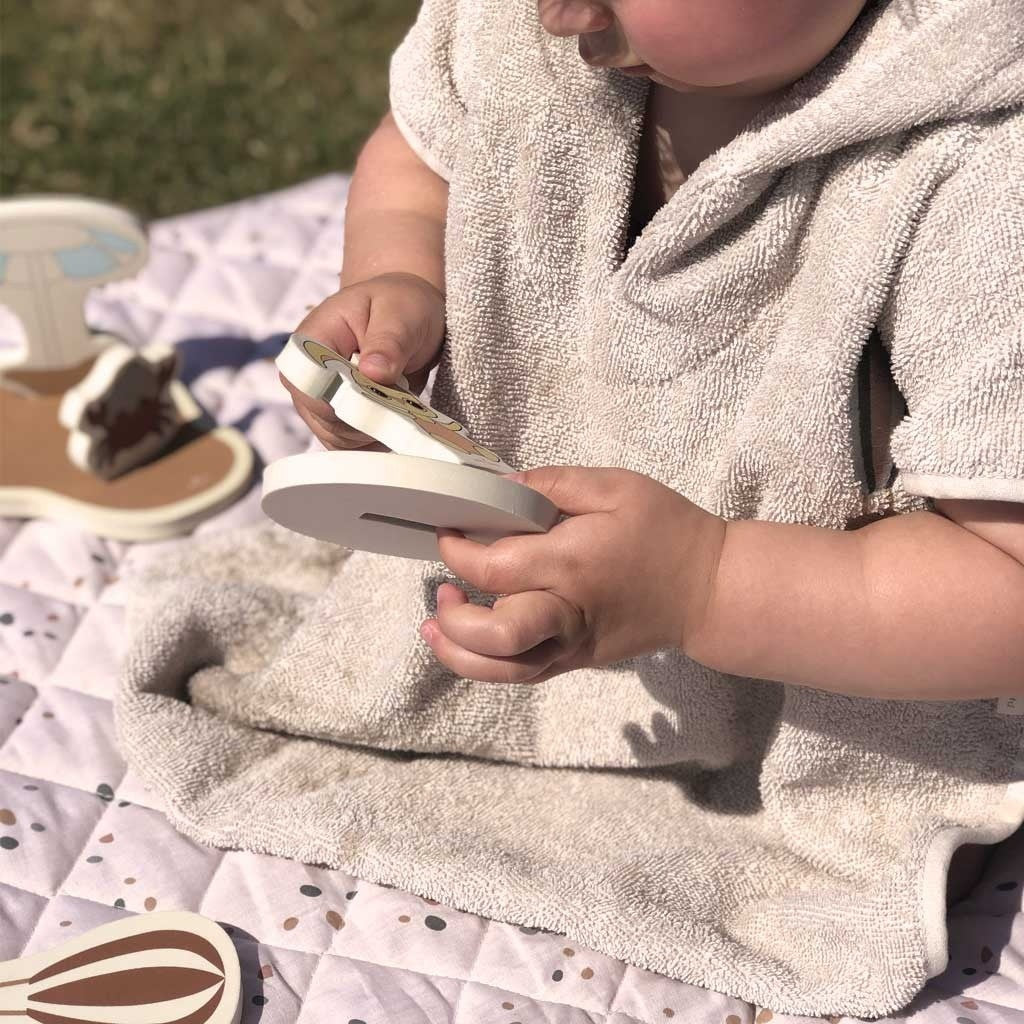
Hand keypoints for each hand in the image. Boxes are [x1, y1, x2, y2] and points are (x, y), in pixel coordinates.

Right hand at [280, 272, 445, 449]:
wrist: (402, 316)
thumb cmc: (399, 305)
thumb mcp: (402, 313)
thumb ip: (389, 341)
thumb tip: (374, 372)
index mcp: (310, 341)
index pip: (311, 388)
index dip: (347, 401)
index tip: (385, 393)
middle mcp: (304, 377)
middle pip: (326, 421)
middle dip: (370, 418)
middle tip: (404, 395)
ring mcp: (316, 403)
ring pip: (339, 439)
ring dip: (377, 430)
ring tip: (401, 400)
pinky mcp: (333, 422)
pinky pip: (350, 447)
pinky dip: (377, 439)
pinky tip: (395, 418)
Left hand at [421, 467, 726, 682]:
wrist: (708, 590)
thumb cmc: (666, 531)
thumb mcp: (615, 486)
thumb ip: (552, 484)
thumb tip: (501, 488)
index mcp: (571, 562)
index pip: (495, 567)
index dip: (458, 552)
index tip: (448, 531)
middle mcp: (567, 611)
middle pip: (495, 634)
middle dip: (454, 617)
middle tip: (446, 588)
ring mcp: (572, 644)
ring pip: (505, 669)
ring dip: (459, 654)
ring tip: (435, 628)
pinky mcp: (578, 660)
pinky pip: (525, 673)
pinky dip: (488, 666)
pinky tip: (469, 644)